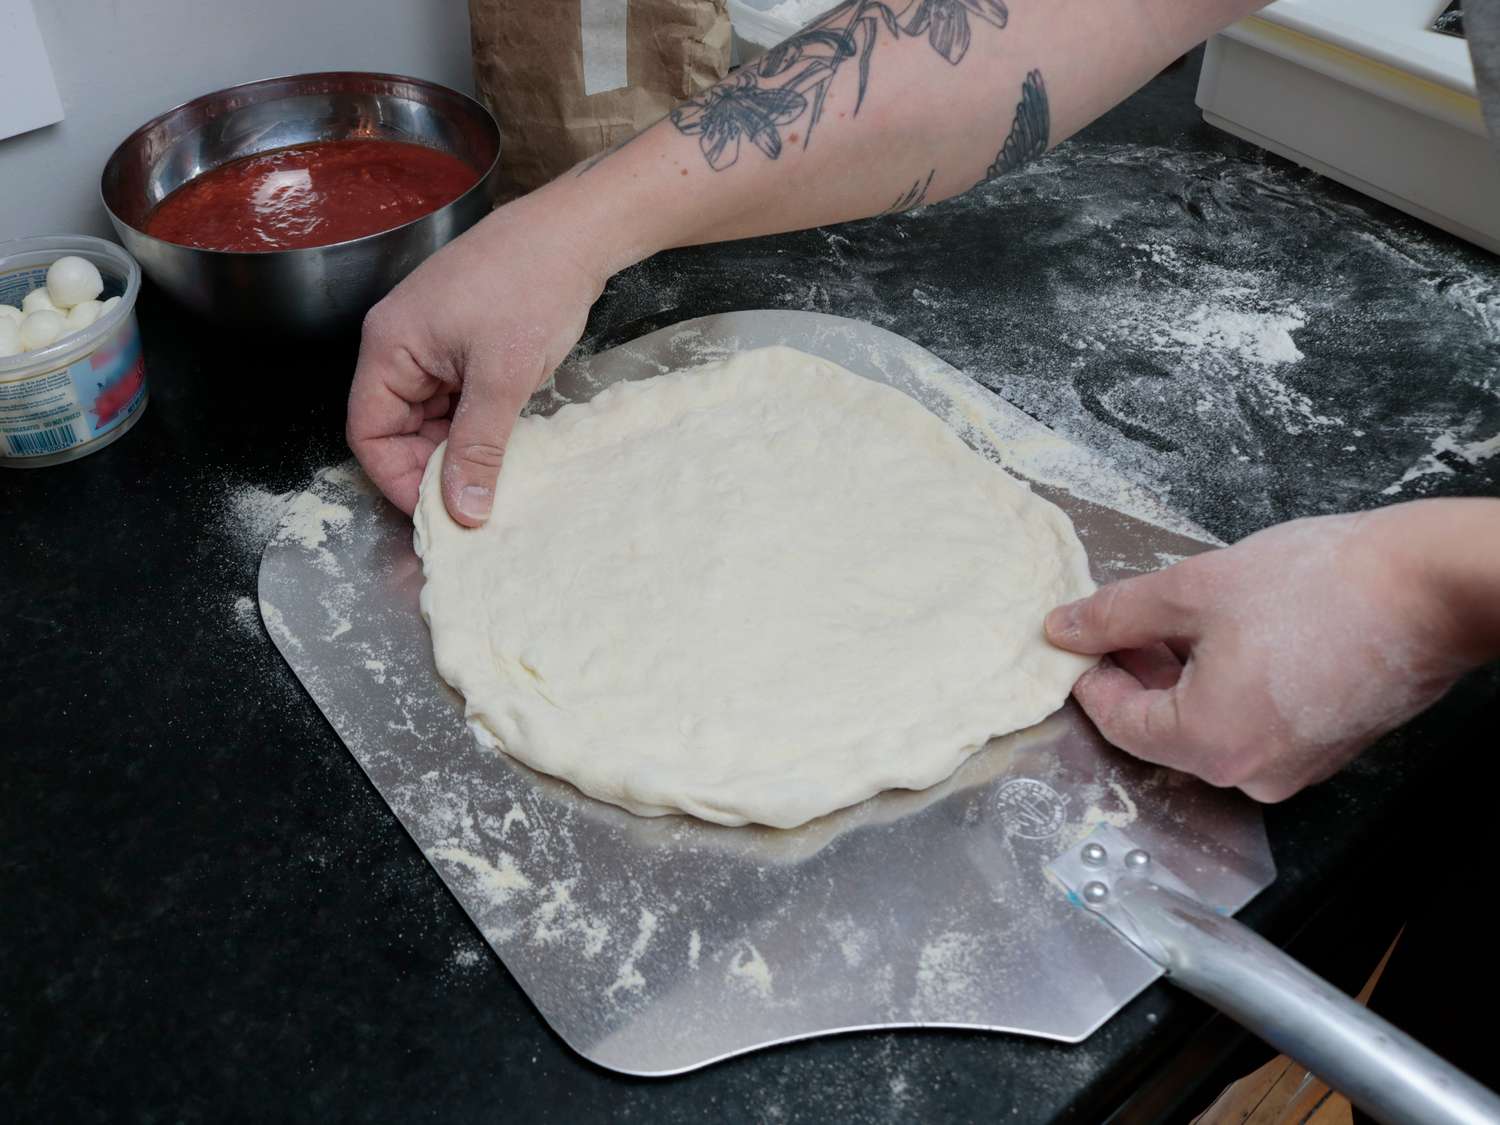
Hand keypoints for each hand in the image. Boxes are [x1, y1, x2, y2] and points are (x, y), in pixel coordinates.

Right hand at [347, 193, 611, 522]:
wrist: (576, 234)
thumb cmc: (532, 284)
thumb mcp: (503, 377)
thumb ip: (479, 447)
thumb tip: (463, 509)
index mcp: (389, 345)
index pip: (368, 432)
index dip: (396, 479)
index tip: (437, 513)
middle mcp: (401, 346)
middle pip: (397, 430)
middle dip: (431, 468)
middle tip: (474, 503)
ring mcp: (433, 346)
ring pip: (431, 420)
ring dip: (458, 450)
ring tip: (496, 478)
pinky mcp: (464, 347)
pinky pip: (457, 403)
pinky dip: (476, 428)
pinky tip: (505, 446)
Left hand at [1044, 503, 1490, 801]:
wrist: (1430, 588)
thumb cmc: (1316, 586)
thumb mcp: (1192, 590)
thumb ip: (1116, 615)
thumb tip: (1062, 630)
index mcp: (1208, 743)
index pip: (1118, 723)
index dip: (1090, 677)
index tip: (1079, 639)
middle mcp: (1249, 774)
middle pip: (1160, 731)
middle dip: (1135, 675)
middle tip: (1121, 622)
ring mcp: (1292, 768)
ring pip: (1206, 728)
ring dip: (1179, 680)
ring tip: (1172, 621)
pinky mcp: (1323, 749)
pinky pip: (1251, 726)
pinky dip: (1225, 689)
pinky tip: (1226, 639)